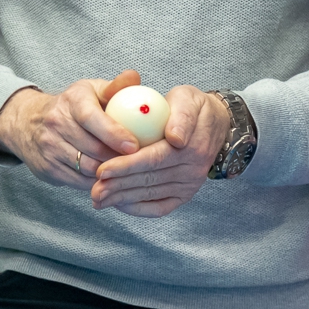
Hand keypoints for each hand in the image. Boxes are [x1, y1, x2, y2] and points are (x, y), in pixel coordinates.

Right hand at [0, 72, 144, 192]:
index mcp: (72, 100)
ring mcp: (49, 146)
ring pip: (87, 167)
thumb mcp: (92, 91)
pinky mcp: (47, 167)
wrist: (29, 122)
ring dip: (109, 171)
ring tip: (124, 169)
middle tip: (138, 161)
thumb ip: (116, 86)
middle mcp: (56, 122)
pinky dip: (96, 182)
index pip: (91, 118)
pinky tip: (107, 176)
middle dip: (118, 157)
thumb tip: (134, 76)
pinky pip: (79, 181)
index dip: (114, 133)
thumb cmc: (73, 106)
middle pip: (93, 148)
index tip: (134, 146)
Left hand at [92, 86, 231, 217]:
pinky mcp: (184, 195)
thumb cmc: (193, 107)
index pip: (153, 159)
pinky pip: (160, 207)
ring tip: (98, 199)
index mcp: (192, 148)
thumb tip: (175, 138)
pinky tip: (118, 205)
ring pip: (150, 195)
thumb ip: (182, 116)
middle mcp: (192, 171)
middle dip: (118, 187)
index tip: (102, 170)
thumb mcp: (188, 99)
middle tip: (94, 190)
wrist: (214, 124)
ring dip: (122, 199)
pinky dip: (138, 209)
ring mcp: (189, 186)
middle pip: (148, 181)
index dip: (126, 166)